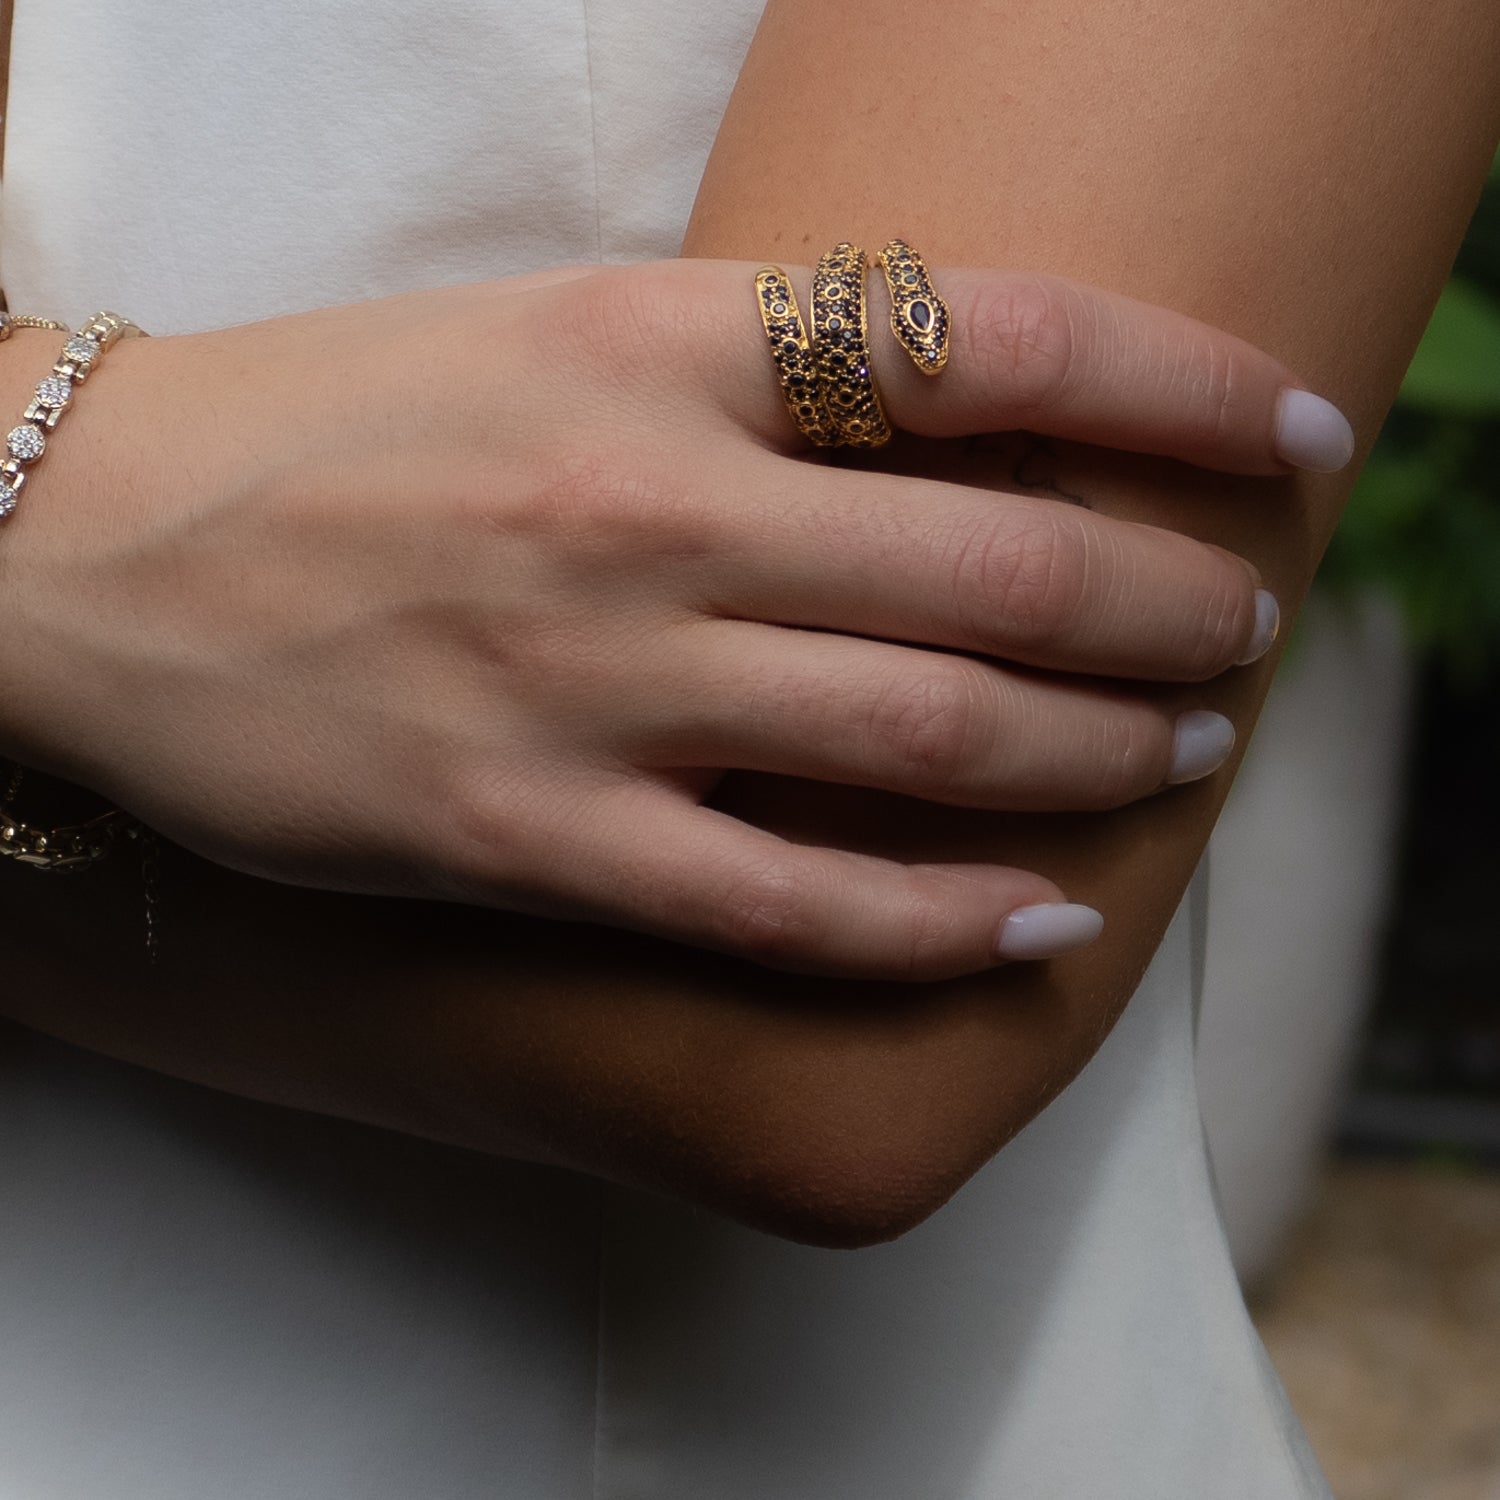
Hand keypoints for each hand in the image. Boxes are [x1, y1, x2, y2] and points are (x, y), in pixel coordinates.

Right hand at [0, 260, 1342, 977]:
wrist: (90, 549)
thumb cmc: (328, 429)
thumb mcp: (550, 339)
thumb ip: (748, 379)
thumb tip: (956, 434)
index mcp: (652, 345)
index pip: (995, 338)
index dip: (1180, 384)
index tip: (1281, 435)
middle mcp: (643, 508)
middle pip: (998, 562)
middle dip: (1164, 600)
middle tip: (1237, 625)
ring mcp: (591, 684)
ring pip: (924, 736)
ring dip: (1094, 750)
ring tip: (1180, 748)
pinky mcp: (530, 837)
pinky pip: (791, 904)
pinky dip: (939, 924)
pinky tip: (1039, 919)